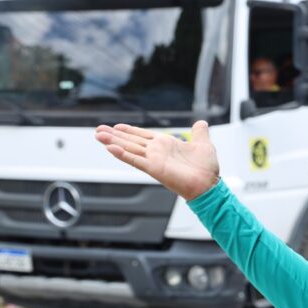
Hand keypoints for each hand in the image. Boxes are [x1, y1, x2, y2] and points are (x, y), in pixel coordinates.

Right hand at [94, 120, 219, 200]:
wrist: (209, 184)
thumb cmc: (206, 169)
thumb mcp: (203, 144)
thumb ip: (200, 133)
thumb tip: (201, 123)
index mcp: (166, 144)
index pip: (143, 135)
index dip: (130, 131)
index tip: (116, 126)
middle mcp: (157, 152)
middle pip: (131, 141)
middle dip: (115, 135)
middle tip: (98, 130)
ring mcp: (154, 160)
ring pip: (129, 148)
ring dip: (113, 142)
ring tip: (98, 136)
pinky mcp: (154, 169)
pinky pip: (136, 160)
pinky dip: (123, 154)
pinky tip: (111, 148)